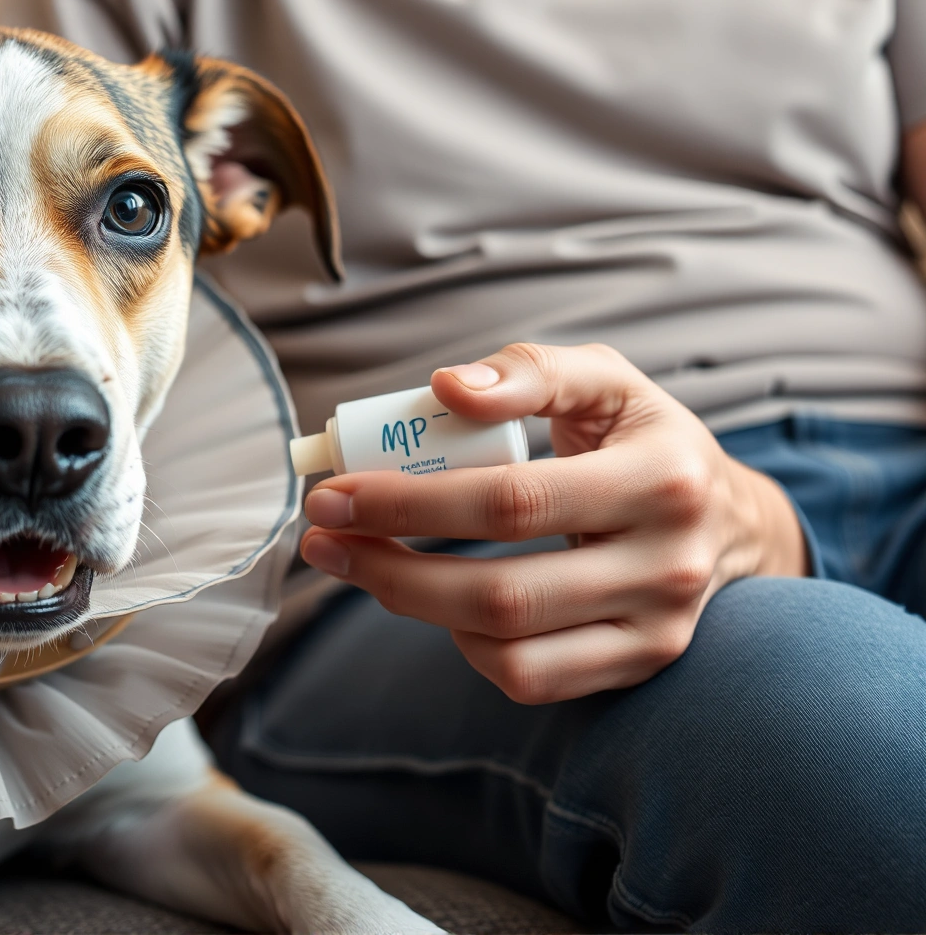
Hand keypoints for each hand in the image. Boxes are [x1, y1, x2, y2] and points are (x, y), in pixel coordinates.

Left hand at [298, 343, 807, 703]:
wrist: (727, 518)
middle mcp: (667, 564)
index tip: (334, 493)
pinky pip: (530, 679)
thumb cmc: (641, 438)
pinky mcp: (639, 666)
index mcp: (660, 477)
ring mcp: (658, 628)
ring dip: (416, 609)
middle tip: (324, 540)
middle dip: (390, 568)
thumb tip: (446, 387)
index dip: (410, 502)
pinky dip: (469, 646)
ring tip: (368, 564)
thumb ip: (528, 371)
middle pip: (501, 592)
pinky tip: (445, 602)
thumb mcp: (603, 380)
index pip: (512, 501)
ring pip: (509, 650)